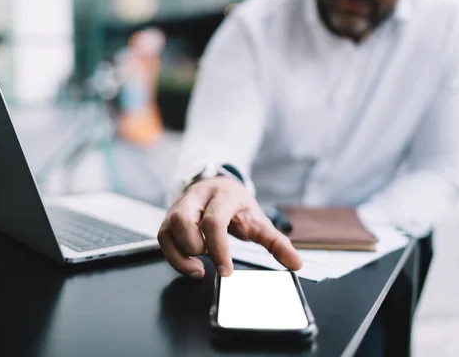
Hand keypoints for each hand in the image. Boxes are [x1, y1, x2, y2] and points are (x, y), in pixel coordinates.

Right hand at [158, 177, 302, 278]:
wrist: (219, 186)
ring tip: (199, 268)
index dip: (218, 248)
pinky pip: (162, 237)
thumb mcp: (259, 220)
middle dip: (197, 247)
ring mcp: (179, 205)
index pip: (213, 221)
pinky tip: (189, 266)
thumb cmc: (239, 206)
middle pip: (183, 220)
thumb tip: (296, 264)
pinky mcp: (168, 217)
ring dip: (182, 254)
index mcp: (222, 194)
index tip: (226, 272)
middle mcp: (196, 196)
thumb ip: (277, 242)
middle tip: (212, 260)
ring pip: (168, 228)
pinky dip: (173, 256)